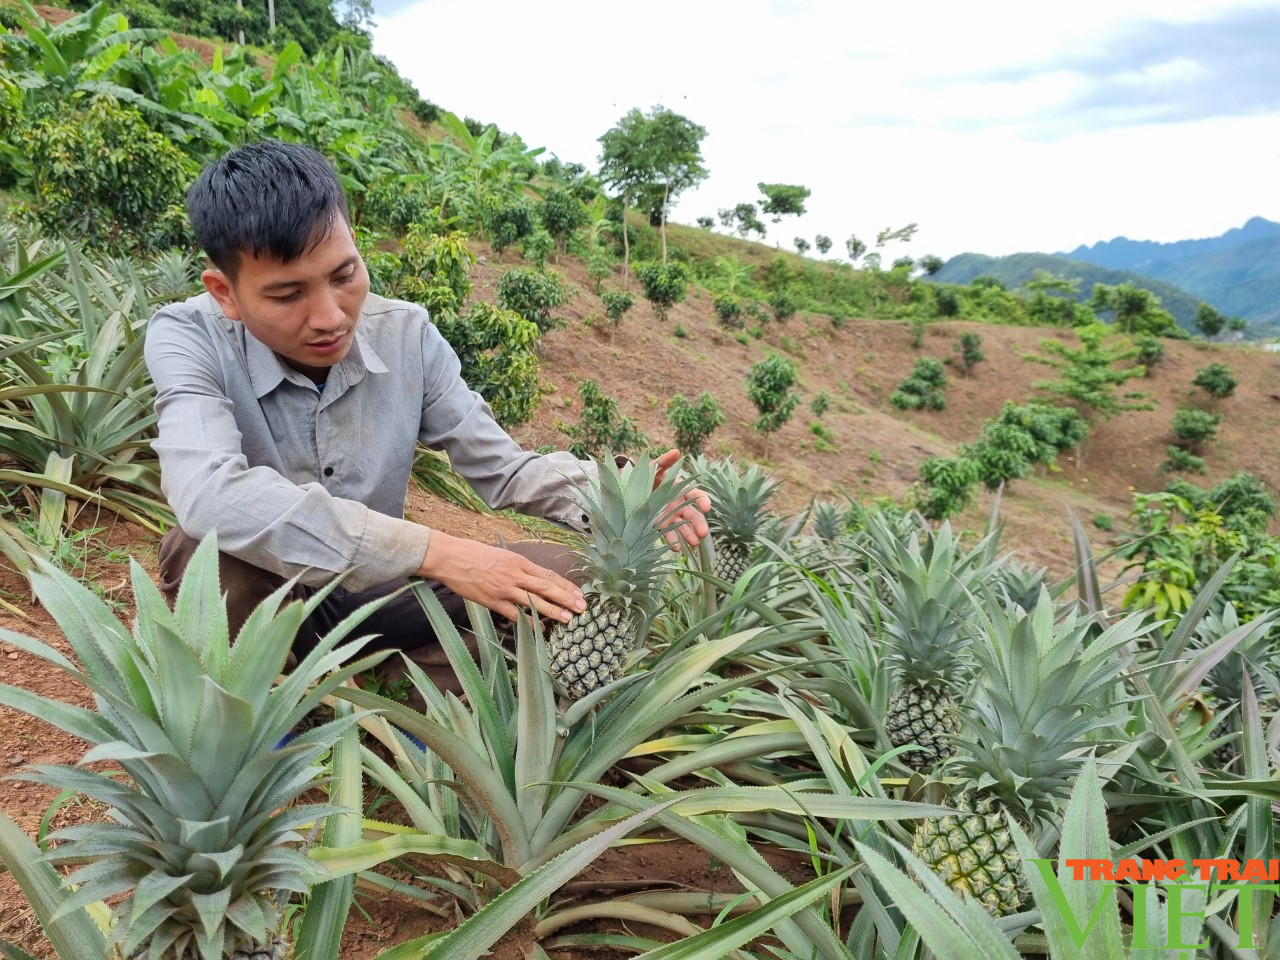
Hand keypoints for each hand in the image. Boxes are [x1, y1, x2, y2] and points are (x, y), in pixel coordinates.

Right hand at [417, 530, 585, 623]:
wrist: (451, 558)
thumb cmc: (474, 554)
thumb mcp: (502, 555)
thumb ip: (518, 567)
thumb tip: (533, 577)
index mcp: (520, 561)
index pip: (549, 574)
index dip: (566, 585)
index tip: (580, 593)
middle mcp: (516, 574)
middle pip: (547, 587)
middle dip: (567, 598)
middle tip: (582, 608)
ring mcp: (504, 589)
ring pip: (535, 601)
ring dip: (553, 611)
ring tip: (568, 619)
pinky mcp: (492, 601)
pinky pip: (514, 614)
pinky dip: (528, 622)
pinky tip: (540, 628)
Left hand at [653, 449, 711, 551]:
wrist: (627, 489)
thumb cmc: (644, 475)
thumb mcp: (652, 467)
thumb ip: (665, 460)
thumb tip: (677, 451)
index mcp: (678, 489)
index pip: (694, 494)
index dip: (702, 500)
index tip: (707, 507)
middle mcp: (677, 504)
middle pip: (692, 514)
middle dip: (699, 523)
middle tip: (703, 533)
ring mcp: (669, 516)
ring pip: (683, 527)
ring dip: (689, 535)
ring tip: (694, 544)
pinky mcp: (659, 526)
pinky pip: (668, 535)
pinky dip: (673, 542)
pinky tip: (676, 549)